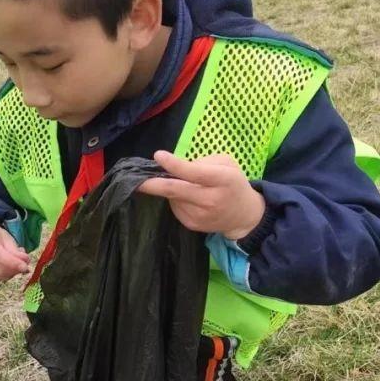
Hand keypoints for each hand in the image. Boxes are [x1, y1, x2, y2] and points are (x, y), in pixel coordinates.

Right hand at [0, 225, 30, 282]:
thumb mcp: (8, 239)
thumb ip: (16, 251)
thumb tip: (25, 261)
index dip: (12, 262)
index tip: (25, 267)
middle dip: (14, 270)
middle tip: (24, 267)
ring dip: (11, 274)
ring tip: (16, 265)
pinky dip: (5, 277)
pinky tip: (8, 269)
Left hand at [137, 151, 265, 240]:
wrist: (243, 215)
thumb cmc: (233, 183)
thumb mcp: (226, 164)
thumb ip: (203, 161)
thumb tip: (177, 166)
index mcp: (222, 179)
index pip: (195, 173)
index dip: (174, 165)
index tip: (158, 155)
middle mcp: (210, 199)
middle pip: (175, 190)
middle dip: (152, 184)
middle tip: (136, 179)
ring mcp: (199, 215)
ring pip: (173, 198)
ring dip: (169, 188)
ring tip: (184, 184)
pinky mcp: (192, 224)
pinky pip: (175, 207)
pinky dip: (175, 199)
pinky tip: (188, 198)